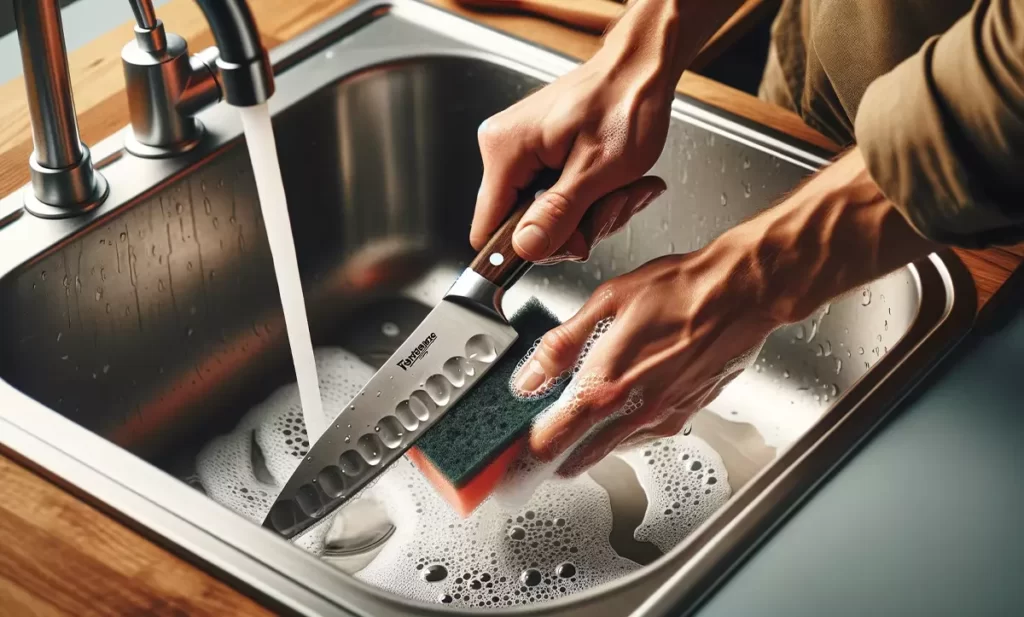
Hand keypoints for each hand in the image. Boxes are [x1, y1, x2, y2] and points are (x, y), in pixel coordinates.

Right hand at [469, 0, 723, 263]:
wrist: (643, 70)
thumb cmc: (627, 102)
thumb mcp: (597, 169)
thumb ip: (558, 214)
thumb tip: (526, 249)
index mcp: (506, 149)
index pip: (488, 229)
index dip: (529, 247)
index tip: (572, 240)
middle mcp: (505, 149)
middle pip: (524, 227)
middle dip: (575, 227)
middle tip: (612, 204)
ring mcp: (522, 153)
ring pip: (547, 217)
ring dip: (591, 213)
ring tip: (622, 188)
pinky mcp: (540, 156)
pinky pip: (557, 200)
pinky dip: (590, 200)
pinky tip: (615, 184)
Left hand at [512, 250, 775, 476]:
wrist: (742, 295)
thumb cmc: (679, 291)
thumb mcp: (606, 304)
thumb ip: (561, 346)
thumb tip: (528, 378)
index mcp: (605, 386)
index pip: (550, 444)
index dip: (520, 462)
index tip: (504, 466)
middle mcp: (632, 413)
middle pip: (576, 460)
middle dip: (550, 459)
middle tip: (530, 450)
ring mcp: (660, 420)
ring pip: (608, 450)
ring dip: (585, 444)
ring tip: (572, 419)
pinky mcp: (683, 416)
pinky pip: (639, 437)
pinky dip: (619, 430)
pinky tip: (618, 403)